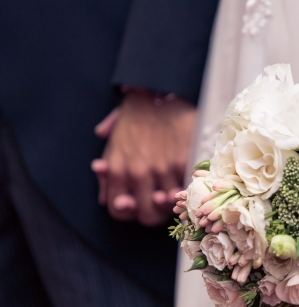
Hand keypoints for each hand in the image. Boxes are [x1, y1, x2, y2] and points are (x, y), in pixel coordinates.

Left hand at [99, 92, 195, 225]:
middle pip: (146, 216)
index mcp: (115, 169)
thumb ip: (107, 163)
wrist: (161, 90)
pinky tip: (189, 180)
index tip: (140, 203)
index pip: (118, 211)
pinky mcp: (182, 162)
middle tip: (161, 200)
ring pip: (169, 206)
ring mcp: (161, 169)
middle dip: (154, 212)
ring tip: (177, 190)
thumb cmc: (137, 112)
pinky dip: (188, 188)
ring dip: (174, 201)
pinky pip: (186, 188)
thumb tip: (102, 179)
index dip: (130, 211)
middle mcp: (136, 173)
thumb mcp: (113, 137)